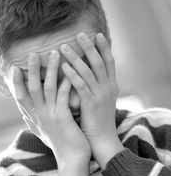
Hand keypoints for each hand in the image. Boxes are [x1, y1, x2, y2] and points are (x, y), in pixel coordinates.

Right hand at [10, 50, 90, 164]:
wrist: (72, 161)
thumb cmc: (61, 146)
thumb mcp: (44, 133)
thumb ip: (34, 123)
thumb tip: (24, 117)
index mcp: (36, 118)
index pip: (21, 97)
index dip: (17, 82)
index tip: (14, 68)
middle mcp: (40, 116)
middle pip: (32, 88)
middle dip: (32, 70)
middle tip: (33, 53)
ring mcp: (51, 117)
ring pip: (48, 88)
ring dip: (50, 70)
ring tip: (55, 53)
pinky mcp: (63, 119)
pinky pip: (63, 96)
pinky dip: (66, 83)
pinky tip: (70, 71)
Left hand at [60, 32, 119, 152]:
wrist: (102, 142)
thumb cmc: (97, 122)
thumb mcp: (100, 101)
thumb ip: (95, 88)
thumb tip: (86, 75)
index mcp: (111, 87)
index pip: (109, 62)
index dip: (104, 48)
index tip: (97, 34)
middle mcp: (108, 88)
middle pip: (100, 62)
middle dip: (90, 47)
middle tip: (80, 34)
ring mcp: (101, 96)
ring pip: (89, 71)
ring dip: (76, 58)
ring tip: (63, 47)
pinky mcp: (91, 104)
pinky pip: (81, 86)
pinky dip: (72, 75)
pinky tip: (63, 67)